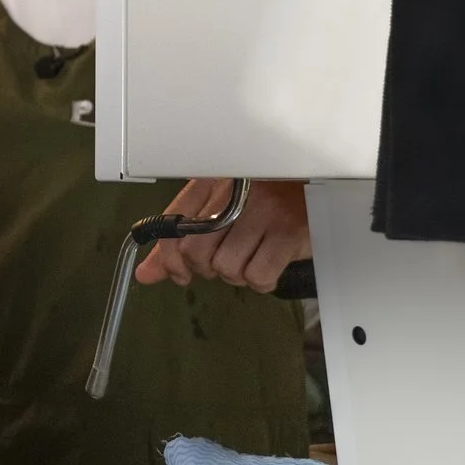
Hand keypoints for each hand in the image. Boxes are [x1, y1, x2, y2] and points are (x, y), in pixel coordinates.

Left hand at [135, 178, 309, 293]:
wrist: (318, 185)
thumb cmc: (265, 198)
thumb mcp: (218, 209)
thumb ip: (180, 242)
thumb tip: (146, 274)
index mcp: (211, 182)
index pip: (173, 225)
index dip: (169, 259)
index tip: (179, 274)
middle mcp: (234, 195)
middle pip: (195, 251)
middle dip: (207, 268)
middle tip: (227, 261)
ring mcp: (262, 213)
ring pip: (225, 267)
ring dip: (237, 274)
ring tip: (252, 258)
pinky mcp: (288, 233)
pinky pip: (257, 275)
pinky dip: (260, 281)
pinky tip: (267, 267)